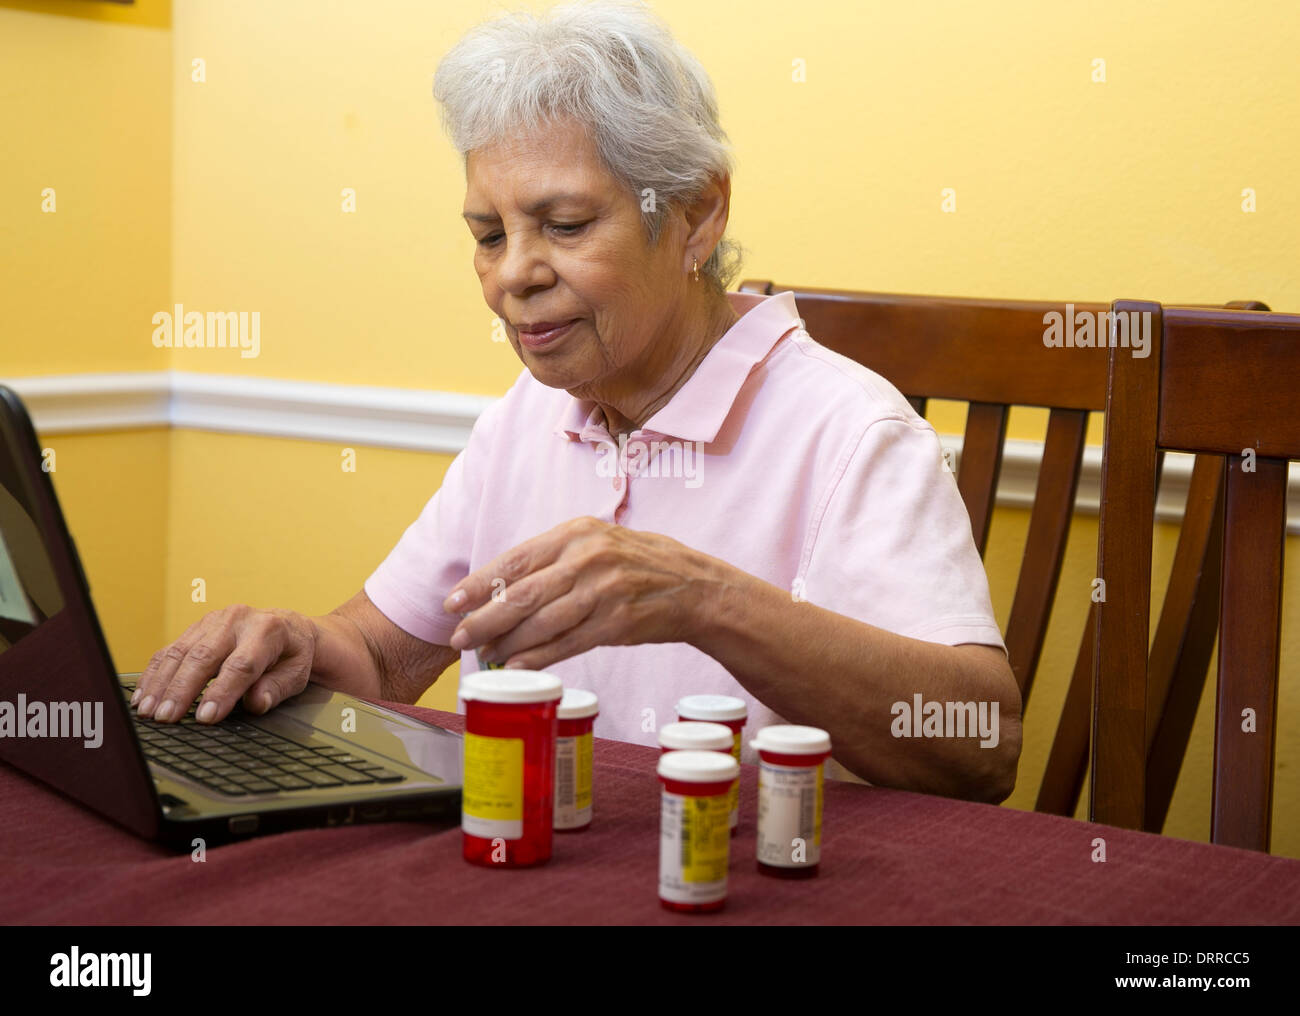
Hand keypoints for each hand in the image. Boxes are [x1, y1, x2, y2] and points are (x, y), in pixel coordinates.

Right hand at [132, 605, 316, 723]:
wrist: (286, 626)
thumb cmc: (291, 654)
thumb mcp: (295, 673)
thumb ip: (276, 689)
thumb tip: (255, 702)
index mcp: (269, 630)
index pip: (241, 664)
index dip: (222, 692)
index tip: (206, 717)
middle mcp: (238, 620)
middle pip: (204, 656)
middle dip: (182, 689)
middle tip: (167, 718)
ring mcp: (213, 621)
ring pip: (181, 651)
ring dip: (161, 684)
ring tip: (148, 711)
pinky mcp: (196, 628)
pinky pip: (170, 650)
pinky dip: (154, 674)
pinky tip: (143, 695)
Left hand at [443, 516, 715, 670]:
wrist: (697, 588)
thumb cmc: (643, 565)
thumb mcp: (600, 544)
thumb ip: (558, 558)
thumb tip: (505, 587)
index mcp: (577, 532)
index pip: (516, 559)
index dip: (479, 582)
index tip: (453, 601)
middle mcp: (588, 558)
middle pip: (522, 593)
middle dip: (484, 617)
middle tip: (459, 635)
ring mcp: (604, 590)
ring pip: (541, 621)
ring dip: (507, 642)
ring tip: (484, 654)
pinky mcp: (617, 622)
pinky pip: (568, 643)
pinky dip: (538, 657)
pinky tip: (517, 665)